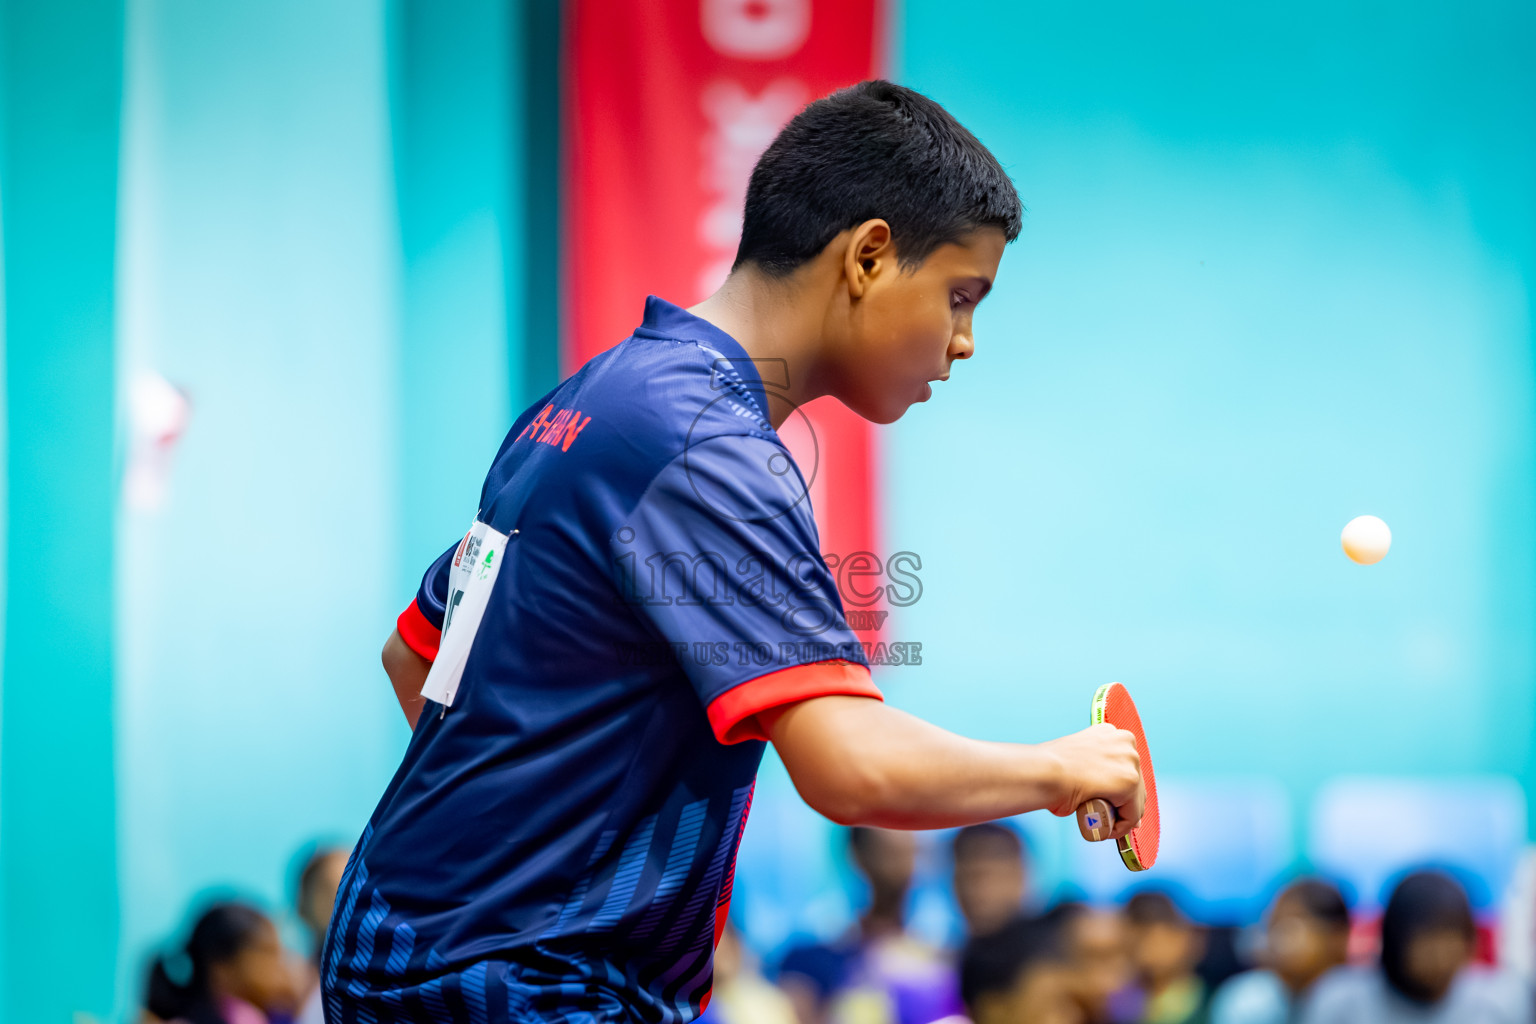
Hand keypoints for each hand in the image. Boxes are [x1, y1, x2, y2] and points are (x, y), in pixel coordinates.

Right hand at [1041, 724, 1143, 839]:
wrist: (1043, 773)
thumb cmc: (1049, 769)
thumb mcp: (1077, 760)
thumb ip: (1094, 768)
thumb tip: (1106, 792)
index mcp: (1110, 732)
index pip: (1126, 766)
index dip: (1119, 789)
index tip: (1109, 803)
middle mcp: (1124, 741)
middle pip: (1136, 782)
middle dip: (1123, 803)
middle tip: (1106, 818)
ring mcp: (1130, 759)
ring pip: (1135, 799)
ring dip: (1121, 815)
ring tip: (1101, 824)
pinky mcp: (1130, 781)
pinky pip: (1132, 814)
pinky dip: (1121, 827)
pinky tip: (1106, 830)